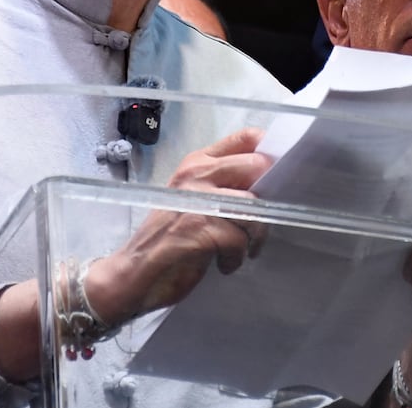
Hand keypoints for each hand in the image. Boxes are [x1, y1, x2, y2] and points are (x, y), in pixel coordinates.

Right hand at [85, 127, 271, 322]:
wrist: (133, 273)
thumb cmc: (168, 238)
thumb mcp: (195, 202)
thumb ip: (224, 186)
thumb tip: (269, 185)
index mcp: (197, 162)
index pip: (245, 138)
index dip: (269, 153)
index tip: (279, 176)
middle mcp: (196, 174)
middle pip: (256, 166)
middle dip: (266, 200)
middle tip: (256, 224)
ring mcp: (196, 200)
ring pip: (252, 207)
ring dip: (254, 235)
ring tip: (241, 250)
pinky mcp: (198, 228)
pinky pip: (238, 239)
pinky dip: (236, 257)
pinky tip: (224, 264)